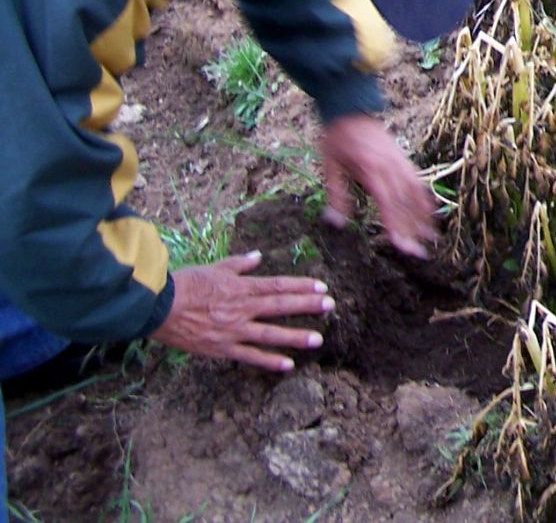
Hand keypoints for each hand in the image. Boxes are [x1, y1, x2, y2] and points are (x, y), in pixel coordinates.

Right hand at [153, 252, 332, 372]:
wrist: (157, 308)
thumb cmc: (185, 284)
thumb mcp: (214, 268)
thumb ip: (240, 264)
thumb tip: (259, 257)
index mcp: (241, 288)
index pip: (277, 286)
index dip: (301, 286)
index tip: (322, 287)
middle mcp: (241, 309)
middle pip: (280, 306)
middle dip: (307, 306)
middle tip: (330, 306)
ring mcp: (233, 330)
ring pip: (270, 334)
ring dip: (296, 336)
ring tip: (319, 339)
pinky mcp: (222, 348)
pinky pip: (250, 356)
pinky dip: (269, 361)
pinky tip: (288, 365)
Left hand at [318, 113, 438, 258]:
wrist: (350, 107)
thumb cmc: (336, 138)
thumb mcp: (329, 166)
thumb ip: (336, 195)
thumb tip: (336, 222)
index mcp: (371, 171)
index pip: (388, 205)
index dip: (397, 227)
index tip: (403, 247)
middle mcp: (390, 168)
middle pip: (406, 204)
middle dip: (414, 230)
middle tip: (421, 253)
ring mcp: (400, 162)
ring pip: (416, 193)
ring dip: (425, 217)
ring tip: (432, 237)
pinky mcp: (403, 159)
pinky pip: (418, 181)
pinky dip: (425, 198)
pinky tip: (430, 211)